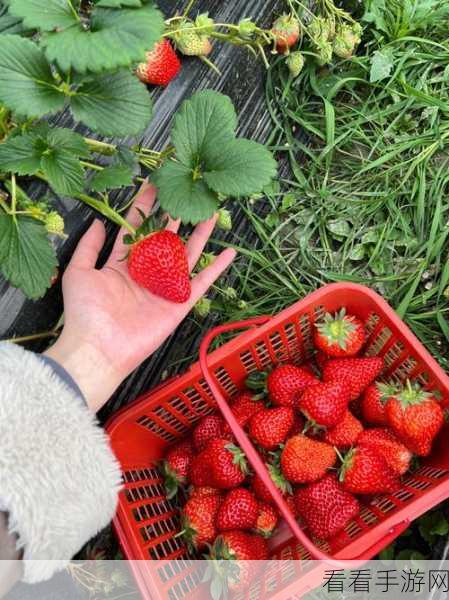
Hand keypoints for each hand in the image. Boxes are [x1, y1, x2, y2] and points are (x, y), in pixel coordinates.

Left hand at [45, 183, 235, 411]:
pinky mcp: (179, 304)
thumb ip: (89, 246)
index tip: (154, 185)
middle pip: (166, 239)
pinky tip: (230, 252)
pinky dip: (217, 269)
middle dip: (175, 217)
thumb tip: (99, 220)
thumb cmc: (85, 312)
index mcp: (123, 264)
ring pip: (187, 256)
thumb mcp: (79, 272)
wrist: (99, 348)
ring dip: (200, 235)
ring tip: (211, 213)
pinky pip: (202, 283)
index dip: (145, 207)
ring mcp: (165, 289)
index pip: (137, 229)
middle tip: (187, 194)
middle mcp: (146, 274)